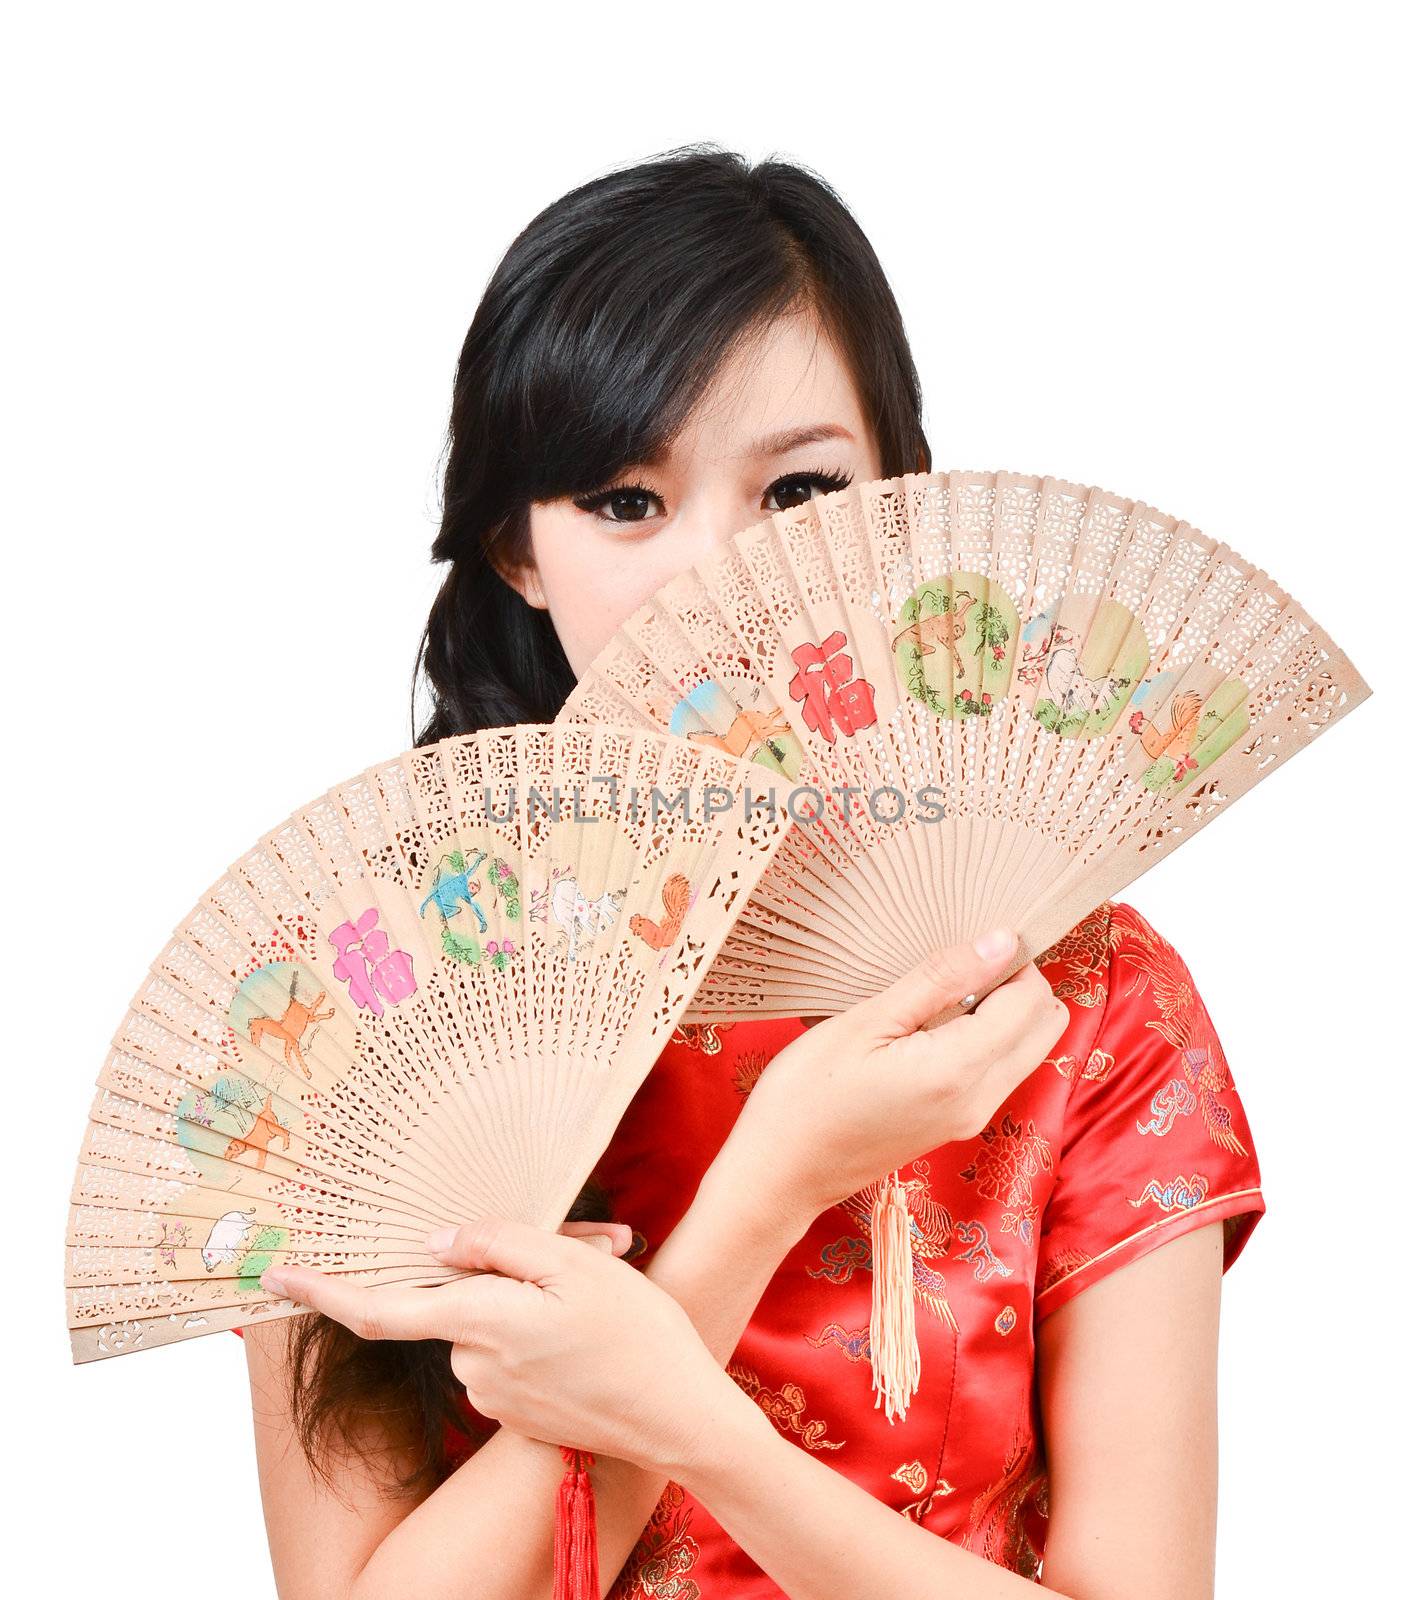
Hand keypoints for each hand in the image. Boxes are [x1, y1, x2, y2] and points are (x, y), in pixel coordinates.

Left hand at [261, 1216, 762, 1478]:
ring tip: (599, 1287)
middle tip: (583, 1248)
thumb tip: (435, 1246)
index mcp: (479, 1325)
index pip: (380, 1311)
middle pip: (456, 1297)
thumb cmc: (636, 1333)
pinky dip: (539, 1327)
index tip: (272, 1278)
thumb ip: (498, 1247)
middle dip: (497, 1269)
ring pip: (486, 1321)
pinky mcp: (519, 1409)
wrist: (682, 1416)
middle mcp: (474, 1366)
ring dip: (525, 1298)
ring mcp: (496, 1394)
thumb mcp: (575, 1264)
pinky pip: (509, 1349)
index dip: (322, 1292)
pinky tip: (590, 1322)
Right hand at [728, 929, 1069, 1219]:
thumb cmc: (806, 1094)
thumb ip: (940, 980)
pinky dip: (985, 1037)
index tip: (968, 940)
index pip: (1032, 1001)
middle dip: (1020, 984)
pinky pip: (998, 1068)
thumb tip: (1001, 941)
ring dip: (1003, 1010)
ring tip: (938, 991)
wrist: (780, 1173)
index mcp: (960, 1071)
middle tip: (958, 962)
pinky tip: (929, 1023)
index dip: (1012, 960)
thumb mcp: (867, 1021)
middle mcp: (980, 1100)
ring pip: (1027, 1048)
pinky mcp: (957, 1123)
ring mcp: (972, 1117)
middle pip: (1046, 1025)